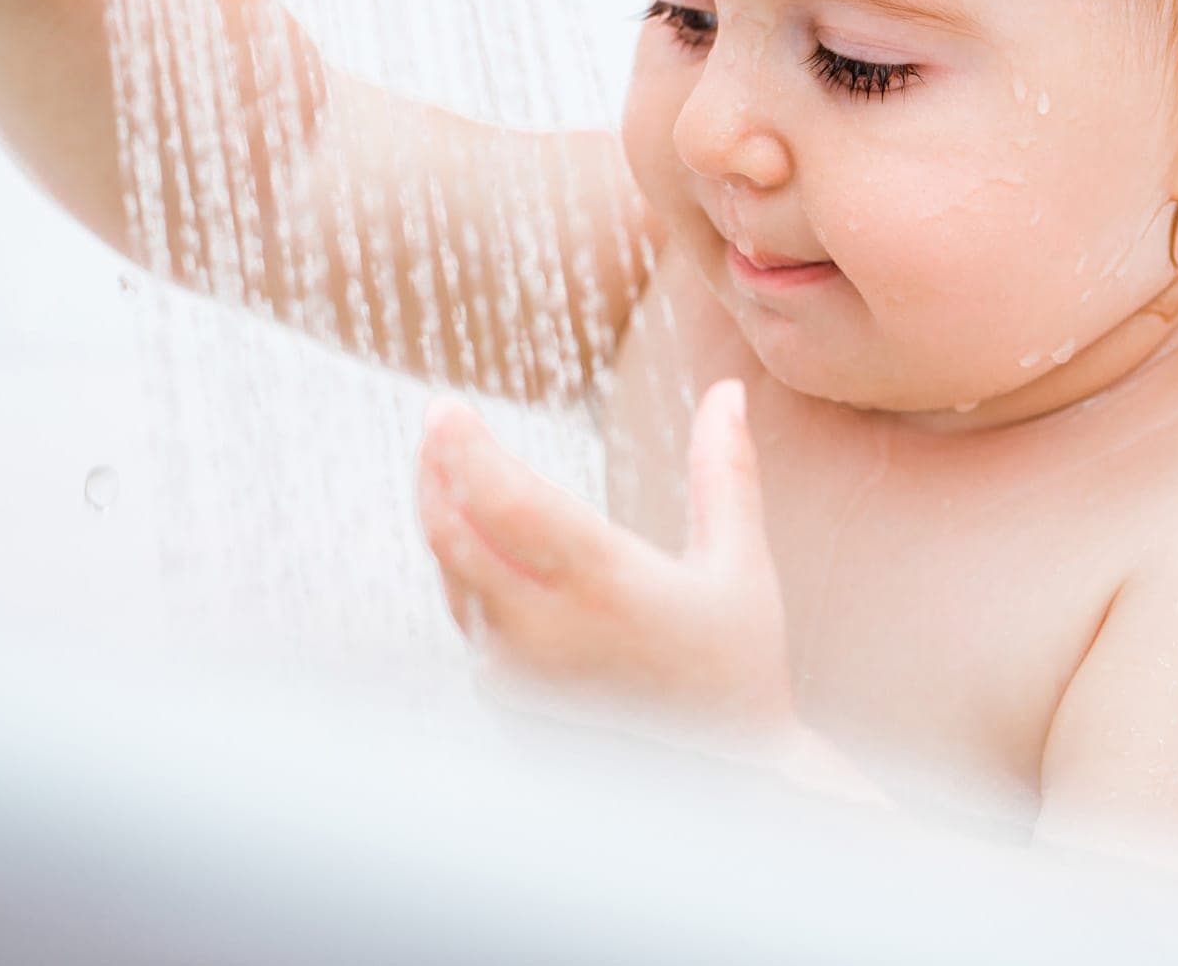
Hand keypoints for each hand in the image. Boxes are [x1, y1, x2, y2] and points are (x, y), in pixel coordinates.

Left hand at [416, 378, 798, 746]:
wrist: (725, 788)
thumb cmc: (740, 671)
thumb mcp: (741, 567)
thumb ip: (726, 471)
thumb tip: (727, 389)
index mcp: (605, 585)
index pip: (505, 501)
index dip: (464, 448)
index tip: (445, 408)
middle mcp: (544, 633)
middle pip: (453, 534)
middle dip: (435, 470)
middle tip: (435, 424)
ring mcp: (515, 677)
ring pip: (453, 578)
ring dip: (444, 517)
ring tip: (447, 470)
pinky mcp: (503, 706)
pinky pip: (467, 624)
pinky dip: (463, 574)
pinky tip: (476, 545)